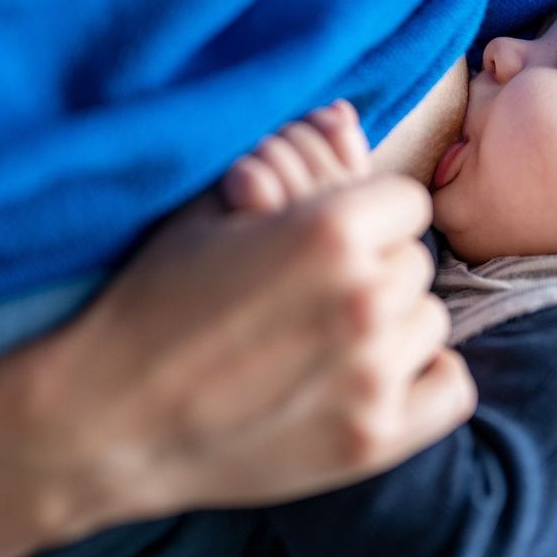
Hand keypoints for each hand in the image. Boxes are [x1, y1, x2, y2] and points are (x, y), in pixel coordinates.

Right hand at [24, 111, 474, 527]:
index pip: (406, 201)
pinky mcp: (374, 440)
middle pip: (417, 262)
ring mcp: (373, 376)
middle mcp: (364, 300)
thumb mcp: (210, 210)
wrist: (105, 419)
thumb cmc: (151, 302)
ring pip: (431, 320)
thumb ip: (291, 158)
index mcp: (330, 230)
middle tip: (318, 290)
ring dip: (394, 322)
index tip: (332, 236)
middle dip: (376, 266)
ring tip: (333, 335)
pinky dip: (421, 376)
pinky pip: (452, 386)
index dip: (369, 214)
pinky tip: (372, 375)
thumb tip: (348, 116)